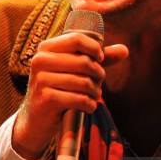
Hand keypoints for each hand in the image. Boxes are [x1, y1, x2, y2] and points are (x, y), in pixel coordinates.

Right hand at [12, 32, 127, 159]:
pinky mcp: (46, 99)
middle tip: (98, 84)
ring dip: (95, 92)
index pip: (76, 39)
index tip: (100, 60)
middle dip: (98, 74)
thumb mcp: (73, 71)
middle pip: (83, 61)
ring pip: (83, 82)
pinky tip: (88, 107)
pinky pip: (79, 99)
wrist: (35, 120)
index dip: (95, 49)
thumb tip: (125, 50)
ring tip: (93, 97)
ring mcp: (41, 80)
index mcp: (45, 49)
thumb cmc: (58, 90)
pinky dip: (89, 105)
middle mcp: (40, 61)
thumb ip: (97, 59)